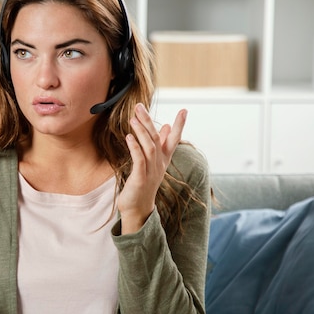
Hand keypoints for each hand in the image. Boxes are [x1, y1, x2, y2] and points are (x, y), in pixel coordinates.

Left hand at [118, 103, 186, 233]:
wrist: (138, 208)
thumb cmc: (143, 183)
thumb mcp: (153, 162)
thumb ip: (160, 144)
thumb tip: (165, 127)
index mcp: (163, 159)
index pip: (174, 139)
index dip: (179, 125)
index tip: (184, 110)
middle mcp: (159, 164)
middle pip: (156, 139)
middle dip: (148, 121)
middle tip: (140, 106)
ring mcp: (151, 171)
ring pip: (149, 147)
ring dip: (141, 131)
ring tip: (133, 118)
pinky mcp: (141, 178)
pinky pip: (139, 160)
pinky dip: (135, 147)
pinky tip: (129, 137)